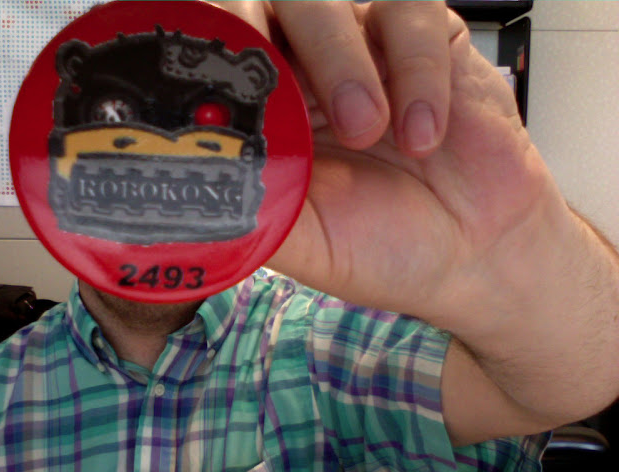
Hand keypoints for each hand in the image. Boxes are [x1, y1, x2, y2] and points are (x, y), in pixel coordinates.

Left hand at [219, 2, 557, 324]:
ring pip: (333, 0)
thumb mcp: (307, 245)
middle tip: (300, 105)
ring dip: (345, 61)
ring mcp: (365, 49)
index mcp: (264, 114)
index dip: (210, 47)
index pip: (218, 52)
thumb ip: (254, 214)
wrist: (472, 253)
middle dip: (276, 49)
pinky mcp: (426, 42)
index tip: (218, 82)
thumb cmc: (383, 245)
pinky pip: (412, 14)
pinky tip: (425, 133)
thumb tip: (192, 203)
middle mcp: (306, 71)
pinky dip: (417, 71)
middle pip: (267, 6)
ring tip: (371, 131)